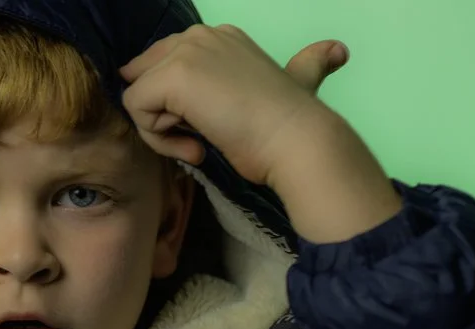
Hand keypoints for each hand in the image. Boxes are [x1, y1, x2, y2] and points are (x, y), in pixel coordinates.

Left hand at [119, 24, 349, 187]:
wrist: (294, 139)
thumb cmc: (290, 125)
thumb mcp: (297, 82)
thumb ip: (306, 64)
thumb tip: (339, 50)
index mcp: (221, 37)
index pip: (165, 64)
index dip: (172, 104)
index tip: (205, 127)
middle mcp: (201, 36)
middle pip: (145, 78)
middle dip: (161, 117)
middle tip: (197, 138)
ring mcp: (186, 52)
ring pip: (138, 97)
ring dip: (160, 133)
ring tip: (198, 144)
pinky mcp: (172, 77)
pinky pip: (135, 110)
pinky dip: (156, 139)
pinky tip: (192, 146)